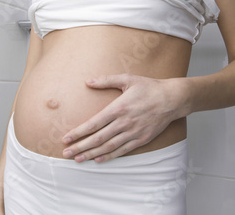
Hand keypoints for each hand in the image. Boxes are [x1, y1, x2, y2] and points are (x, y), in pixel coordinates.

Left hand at [61, 74, 186, 162]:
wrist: (173, 99)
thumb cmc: (149, 87)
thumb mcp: (127, 79)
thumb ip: (106, 80)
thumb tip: (88, 81)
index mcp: (118, 108)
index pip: (94, 124)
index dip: (79, 132)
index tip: (66, 138)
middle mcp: (124, 123)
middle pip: (98, 138)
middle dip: (80, 146)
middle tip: (66, 153)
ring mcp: (133, 132)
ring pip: (109, 147)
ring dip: (92, 154)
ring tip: (78, 159)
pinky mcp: (142, 139)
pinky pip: (123, 150)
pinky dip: (110, 156)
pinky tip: (98, 160)